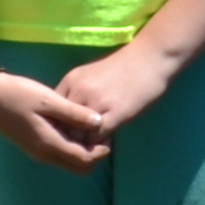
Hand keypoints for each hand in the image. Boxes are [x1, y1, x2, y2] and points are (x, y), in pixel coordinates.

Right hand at [0, 68, 111, 171]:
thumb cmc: (18, 94)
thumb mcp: (48, 100)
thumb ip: (74, 114)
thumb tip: (99, 122)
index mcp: (49, 145)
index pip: (85, 161)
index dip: (101, 149)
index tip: (108, 130)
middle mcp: (44, 154)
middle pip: (80, 167)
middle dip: (95, 153)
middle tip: (101, 130)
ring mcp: (37, 152)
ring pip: (70, 162)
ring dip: (83, 149)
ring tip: (88, 124)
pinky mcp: (33, 146)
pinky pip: (59, 154)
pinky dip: (71, 145)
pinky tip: (72, 124)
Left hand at [55, 43, 179, 142]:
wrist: (151, 57)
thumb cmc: (124, 66)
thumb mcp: (92, 75)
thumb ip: (78, 92)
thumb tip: (69, 115)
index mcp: (71, 81)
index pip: (52, 112)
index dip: (58, 126)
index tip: (67, 133)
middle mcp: (79, 91)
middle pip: (61, 125)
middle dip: (67, 137)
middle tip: (77, 145)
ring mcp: (97, 102)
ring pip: (77, 134)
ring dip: (82, 144)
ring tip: (91, 147)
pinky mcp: (116, 113)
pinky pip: (97, 137)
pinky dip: (98, 144)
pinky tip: (106, 142)